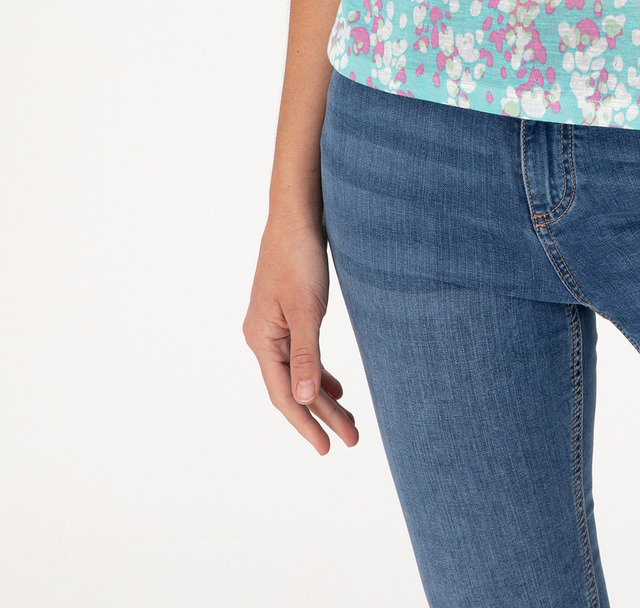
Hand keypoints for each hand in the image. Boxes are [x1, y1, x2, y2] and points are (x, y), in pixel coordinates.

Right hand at [243, 218, 359, 454]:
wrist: (296, 215)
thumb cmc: (300, 258)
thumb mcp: (306, 309)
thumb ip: (305, 356)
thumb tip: (302, 399)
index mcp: (261, 339)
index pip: (283, 395)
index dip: (306, 423)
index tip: (327, 449)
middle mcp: (263, 337)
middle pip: (293, 387)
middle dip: (322, 415)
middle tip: (352, 439)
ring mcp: (274, 326)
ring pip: (299, 372)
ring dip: (323, 396)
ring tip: (349, 421)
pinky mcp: (287, 314)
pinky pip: (302, 354)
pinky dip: (319, 372)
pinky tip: (336, 386)